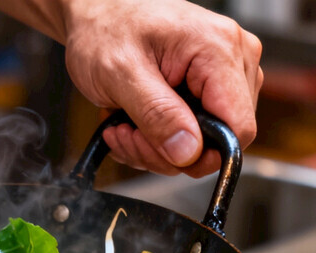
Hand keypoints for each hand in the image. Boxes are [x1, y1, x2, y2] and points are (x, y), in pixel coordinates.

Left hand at [62, 0, 261, 176]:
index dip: (201, 155)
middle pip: (218, 139)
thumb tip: (188, 152)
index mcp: (218, 51)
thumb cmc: (107, 30)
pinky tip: (131, 122)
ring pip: (201, 142)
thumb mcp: (121, 74)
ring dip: (153, 147)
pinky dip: (155, 138)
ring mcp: (223, 74)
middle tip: (126, 135)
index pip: (238, 128)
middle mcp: (233, 60)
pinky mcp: (208, 86)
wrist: (98, 14)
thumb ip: (156, 114)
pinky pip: (191, 132)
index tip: (159, 153)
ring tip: (122, 126)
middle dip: (165, 150)